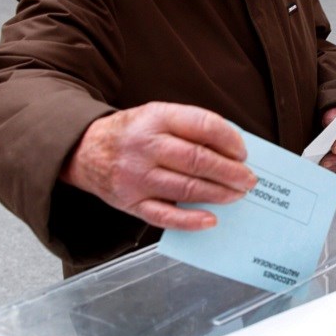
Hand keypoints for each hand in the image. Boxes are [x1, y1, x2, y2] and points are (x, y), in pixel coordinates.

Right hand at [59, 101, 255, 229]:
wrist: (85, 150)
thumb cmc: (133, 133)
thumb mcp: (158, 115)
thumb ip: (192, 127)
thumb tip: (233, 150)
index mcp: (156, 118)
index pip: (203, 126)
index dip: (229, 140)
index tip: (244, 152)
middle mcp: (145, 147)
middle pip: (198, 160)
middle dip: (231, 172)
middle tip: (250, 180)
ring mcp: (136, 177)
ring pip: (186, 189)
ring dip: (219, 194)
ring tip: (238, 195)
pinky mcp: (130, 203)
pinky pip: (164, 217)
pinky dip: (191, 220)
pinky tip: (211, 219)